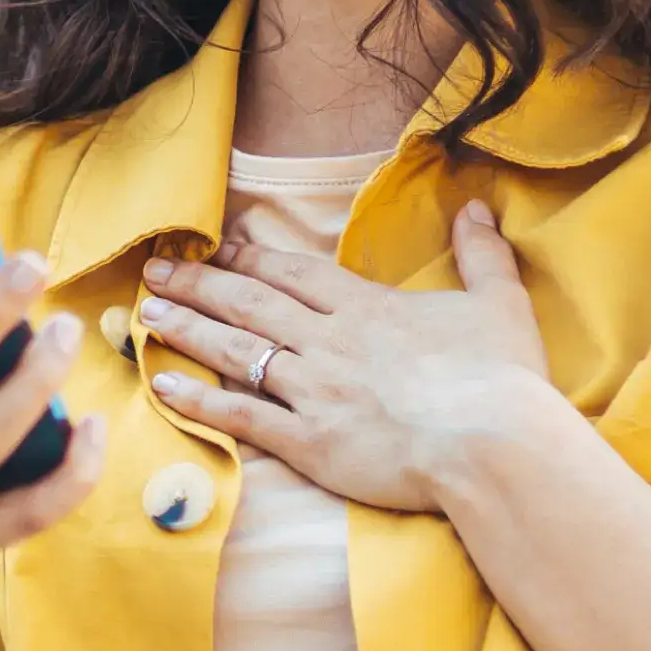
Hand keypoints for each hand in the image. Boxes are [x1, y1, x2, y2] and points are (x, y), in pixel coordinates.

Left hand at [135, 199, 563, 512]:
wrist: (495, 445)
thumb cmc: (504, 379)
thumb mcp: (500, 304)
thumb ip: (482, 254)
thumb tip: (477, 205)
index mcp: (369, 308)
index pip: (294, 274)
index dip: (250, 257)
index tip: (216, 245)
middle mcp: (330, 342)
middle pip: (251, 304)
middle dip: (199, 283)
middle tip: (155, 269)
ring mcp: (314, 391)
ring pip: (236, 351)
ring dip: (188, 329)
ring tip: (147, 312)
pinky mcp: (309, 443)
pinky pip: (241, 417)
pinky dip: (198, 401)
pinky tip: (162, 385)